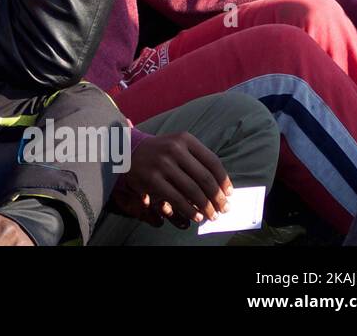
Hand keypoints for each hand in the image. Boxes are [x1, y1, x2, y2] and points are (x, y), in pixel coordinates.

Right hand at [112, 132, 231, 226]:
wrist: (127, 151)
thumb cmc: (160, 152)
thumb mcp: (178, 146)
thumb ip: (198, 160)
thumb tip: (221, 187)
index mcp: (184, 139)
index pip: (212, 162)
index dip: (224, 180)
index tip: (229, 194)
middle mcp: (174, 149)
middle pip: (204, 178)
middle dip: (217, 197)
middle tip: (223, 209)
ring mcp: (162, 163)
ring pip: (192, 190)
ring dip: (205, 206)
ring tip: (211, 215)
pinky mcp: (152, 178)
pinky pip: (176, 198)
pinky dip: (189, 210)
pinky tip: (196, 216)